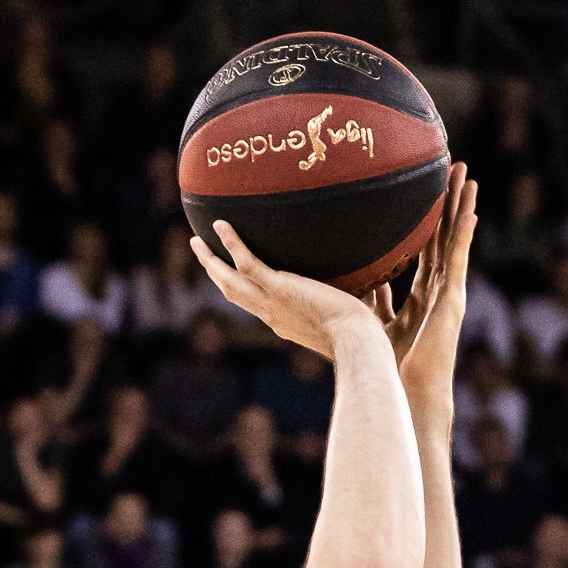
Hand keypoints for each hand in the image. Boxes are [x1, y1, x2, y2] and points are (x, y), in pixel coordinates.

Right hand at [189, 218, 380, 357]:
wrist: (358, 343)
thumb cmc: (361, 335)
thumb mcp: (348, 317)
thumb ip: (348, 300)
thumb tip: (372, 284)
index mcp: (283, 322)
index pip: (255, 304)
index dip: (240, 290)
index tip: (233, 277)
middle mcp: (271, 314)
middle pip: (232, 292)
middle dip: (214, 273)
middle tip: (201, 253)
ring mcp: (271, 302)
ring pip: (229, 280)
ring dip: (210, 260)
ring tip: (196, 240)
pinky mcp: (278, 288)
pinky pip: (246, 262)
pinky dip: (231, 243)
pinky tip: (220, 224)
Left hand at [372, 163, 478, 412]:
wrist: (406, 394)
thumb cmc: (388, 371)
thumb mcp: (369, 325)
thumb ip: (364, 301)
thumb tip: (341, 283)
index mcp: (419, 299)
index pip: (422, 253)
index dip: (424, 227)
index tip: (422, 199)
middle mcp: (437, 292)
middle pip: (441, 239)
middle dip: (445, 206)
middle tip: (449, 172)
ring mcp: (447, 294)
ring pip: (454, 241)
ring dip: (460, 207)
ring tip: (465, 175)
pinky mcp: (452, 299)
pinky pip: (458, 258)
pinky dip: (465, 232)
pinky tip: (471, 207)